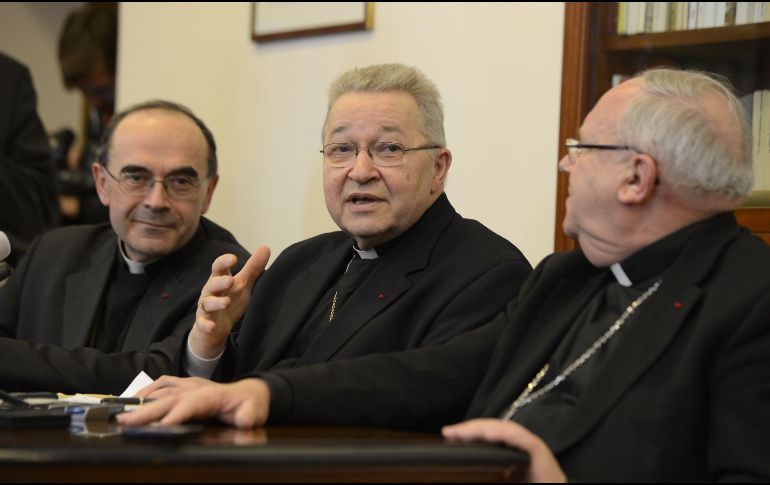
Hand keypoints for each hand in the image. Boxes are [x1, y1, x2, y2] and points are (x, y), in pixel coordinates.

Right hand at [117, 378, 270, 428]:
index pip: (189, 404)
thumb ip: (249, 415)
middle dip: (146, 411)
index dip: (175, 414)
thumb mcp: (255, 411)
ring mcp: (189, 384)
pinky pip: (163, 384)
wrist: (250, 393)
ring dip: (141, 400)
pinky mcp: (185, 385)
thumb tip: (243, 419)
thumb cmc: (250, 404)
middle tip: (125, 422)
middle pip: (168, 398)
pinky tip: (135, 398)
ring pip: (161, 389)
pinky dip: (147, 390)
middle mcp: (197, 387)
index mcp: (212, 395)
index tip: (160, 426)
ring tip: (122, 413)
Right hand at [190, 246, 269, 357]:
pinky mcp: (204, 324)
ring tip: (227, 302)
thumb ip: (252, 268)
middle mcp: (210, 292)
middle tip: (230, 280)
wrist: (214, 329)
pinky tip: (211, 327)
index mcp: (219, 280)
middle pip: (212, 284)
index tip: (233, 258)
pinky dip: (206, 325)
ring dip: (216, 303)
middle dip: (219, 281)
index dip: (224, 262)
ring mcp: (206, 308)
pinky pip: (202, 324)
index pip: (219, 268)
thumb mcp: (242, 284)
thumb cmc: (228, 301)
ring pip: (208, 303)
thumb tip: (265, 247)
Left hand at [442, 419, 565, 482]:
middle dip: (470, 428)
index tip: (448, 435)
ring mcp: (529, 445)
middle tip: (449, 432)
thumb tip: (464, 475)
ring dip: (482, 428)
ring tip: (464, 432)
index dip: (467, 433)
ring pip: (503, 429)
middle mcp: (518, 445)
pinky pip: (520, 437)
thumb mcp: (502, 481)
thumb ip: (488, 475)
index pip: (485, 436)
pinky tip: (489, 434)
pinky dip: (504, 433)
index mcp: (508, 452)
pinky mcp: (539, 450)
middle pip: (492, 429)